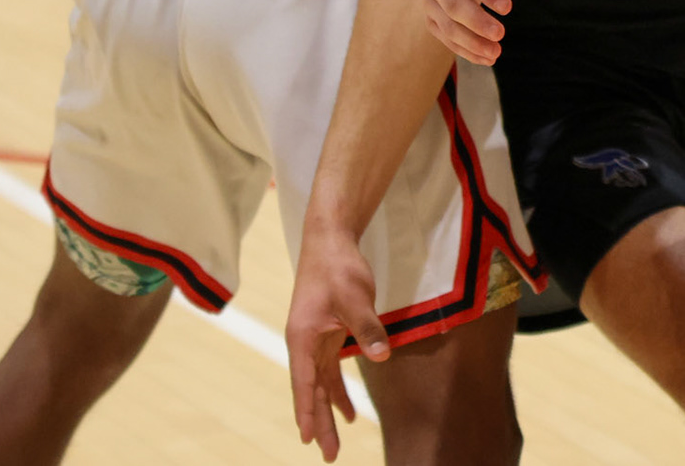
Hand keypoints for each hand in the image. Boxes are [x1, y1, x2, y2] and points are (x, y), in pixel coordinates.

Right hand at [287, 222, 386, 461]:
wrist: (331, 240)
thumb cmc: (338, 267)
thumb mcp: (354, 296)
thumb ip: (367, 327)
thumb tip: (381, 355)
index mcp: (303, 336)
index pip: (304, 382)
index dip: (307, 412)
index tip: (308, 439)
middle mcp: (304, 342)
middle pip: (310, 390)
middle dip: (319, 422)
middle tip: (328, 454)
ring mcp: (314, 339)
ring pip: (319, 384)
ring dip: (328, 411)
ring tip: (336, 441)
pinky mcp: (327, 333)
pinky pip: (330, 370)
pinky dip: (337, 391)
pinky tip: (349, 410)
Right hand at [422, 0, 525, 63]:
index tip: (508, 8)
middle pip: (453, 3)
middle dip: (477, 21)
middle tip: (500, 34)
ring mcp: (430, 0)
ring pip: (448, 26)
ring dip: (472, 42)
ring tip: (495, 53)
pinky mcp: (431, 19)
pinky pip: (447, 39)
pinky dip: (466, 51)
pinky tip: (486, 59)